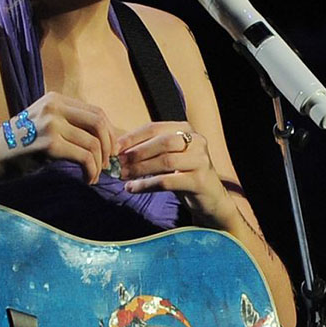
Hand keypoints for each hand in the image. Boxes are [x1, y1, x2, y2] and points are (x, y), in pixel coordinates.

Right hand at [3, 92, 120, 183]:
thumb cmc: (16, 145)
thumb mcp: (42, 124)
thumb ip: (68, 124)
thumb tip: (102, 138)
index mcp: (55, 100)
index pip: (96, 112)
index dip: (109, 132)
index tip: (110, 150)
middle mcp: (54, 107)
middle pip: (99, 123)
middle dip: (109, 146)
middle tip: (107, 163)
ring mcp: (51, 124)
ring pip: (93, 143)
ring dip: (99, 164)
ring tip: (94, 176)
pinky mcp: (49, 144)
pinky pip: (84, 157)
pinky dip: (90, 171)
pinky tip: (86, 179)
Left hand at [115, 122, 235, 225]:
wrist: (210, 198)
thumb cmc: (184, 175)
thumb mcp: (169, 156)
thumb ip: (149, 150)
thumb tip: (118, 150)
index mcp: (187, 130)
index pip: (155, 128)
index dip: (133, 137)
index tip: (115, 147)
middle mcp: (197, 142)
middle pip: (162, 142)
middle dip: (137, 152)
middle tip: (119, 163)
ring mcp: (200, 161)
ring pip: (165, 161)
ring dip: (140, 169)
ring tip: (123, 176)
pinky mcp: (199, 181)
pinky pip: (167, 181)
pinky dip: (146, 185)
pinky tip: (132, 188)